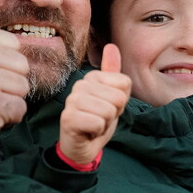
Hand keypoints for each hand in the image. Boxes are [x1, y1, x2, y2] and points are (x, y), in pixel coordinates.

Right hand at [58, 43, 131, 164]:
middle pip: (118, 98)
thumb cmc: (98, 119)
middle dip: (114, 113)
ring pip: (108, 111)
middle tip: (100, 118)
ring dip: (105, 123)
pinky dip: (97, 132)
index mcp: (91, 77)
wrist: (82, 146)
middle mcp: (79, 85)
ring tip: (94, 124)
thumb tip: (111, 46)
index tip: (108, 107)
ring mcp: (71, 101)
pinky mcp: (68, 118)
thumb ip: (113, 74)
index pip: (124, 83)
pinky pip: (97, 123)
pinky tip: (88, 132)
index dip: (122, 100)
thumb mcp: (112, 96)